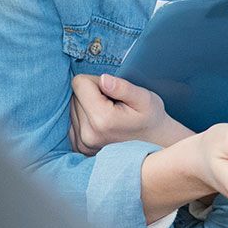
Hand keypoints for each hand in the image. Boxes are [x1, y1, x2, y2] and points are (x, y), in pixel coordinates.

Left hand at [70, 73, 190, 153]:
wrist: (155, 145)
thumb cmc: (151, 119)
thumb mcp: (145, 98)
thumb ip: (123, 87)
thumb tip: (103, 79)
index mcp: (102, 119)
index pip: (79, 84)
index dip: (96, 81)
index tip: (112, 92)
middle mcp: (88, 134)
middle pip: (75, 96)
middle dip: (92, 94)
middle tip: (114, 104)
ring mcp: (83, 144)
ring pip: (73, 108)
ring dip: (88, 107)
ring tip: (110, 115)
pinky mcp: (80, 148)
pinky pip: (73, 122)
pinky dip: (85, 119)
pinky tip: (102, 125)